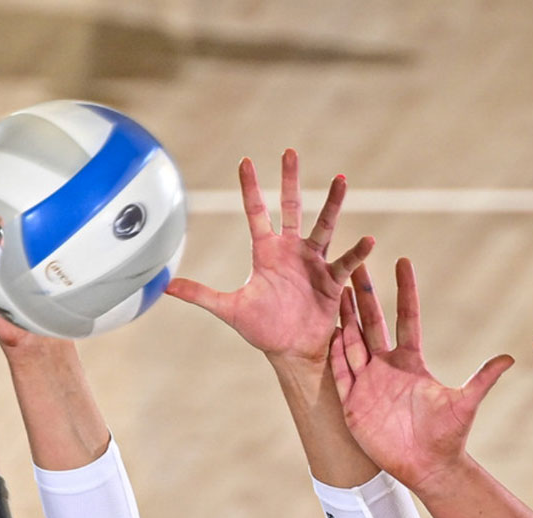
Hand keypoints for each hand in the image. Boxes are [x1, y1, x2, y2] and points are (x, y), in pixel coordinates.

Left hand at [168, 150, 373, 363]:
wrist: (292, 351)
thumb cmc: (263, 330)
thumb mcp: (229, 310)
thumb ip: (200, 295)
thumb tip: (165, 287)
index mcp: (266, 252)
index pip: (256, 212)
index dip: (250, 188)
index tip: (245, 161)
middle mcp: (291, 250)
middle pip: (292, 207)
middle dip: (289, 180)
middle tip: (290, 151)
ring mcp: (313, 262)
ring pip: (323, 226)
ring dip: (332, 204)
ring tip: (341, 180)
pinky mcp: (332, 280)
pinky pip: (345, 262)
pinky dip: (357, 253)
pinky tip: (368, 240)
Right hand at [330, 257, 511, 490]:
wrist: (428, 468)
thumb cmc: (448, 437)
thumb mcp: (466, 404)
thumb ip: (483, 379)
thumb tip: (510, 357)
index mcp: (412, 364)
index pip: (406, 318)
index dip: (405, 291)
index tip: (402, 262)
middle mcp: (387, 369)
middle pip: (373, 324)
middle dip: (365, 296)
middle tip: (356, 265)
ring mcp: (368, 385)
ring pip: (353, 343)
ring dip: (347, 318)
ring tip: (339, 291)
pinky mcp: (354, 404)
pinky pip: (341, 374)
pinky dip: (336, 354)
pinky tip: (331, 333)